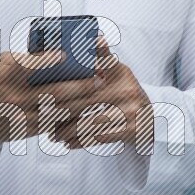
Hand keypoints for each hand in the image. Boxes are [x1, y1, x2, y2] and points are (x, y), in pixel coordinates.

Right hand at [0, 47, 100, 145]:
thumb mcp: (1, 65)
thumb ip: (25, 59)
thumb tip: (56, 54)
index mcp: (6, 76)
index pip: (26, 66)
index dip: (45, 60)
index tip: (64, 54)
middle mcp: (15, 97)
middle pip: (52, 93)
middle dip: (78, 87)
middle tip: (98, 79)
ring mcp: (22, 116)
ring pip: (58, 111)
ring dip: (80, 104)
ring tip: (97, 95)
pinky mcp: (27, 130)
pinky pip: (54, 124)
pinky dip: (71, 117)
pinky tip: (85, 110)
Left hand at [53, 34, 154, 151]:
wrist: (151, 121)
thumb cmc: (124, 94)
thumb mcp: (116, 75)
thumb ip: (98, 64)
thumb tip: (75, 51)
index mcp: (120, 72)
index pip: (103, 59)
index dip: (88, 56)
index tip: (62, 67)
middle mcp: (127, 89)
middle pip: (86, 100)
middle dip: (61, 111)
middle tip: (43, 118)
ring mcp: (131, 110)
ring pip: (90, 122)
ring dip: (68, 131)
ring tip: (53, 135)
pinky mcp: (132, 130)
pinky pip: (100, 137)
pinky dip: (81, 142)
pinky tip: (68, 143)